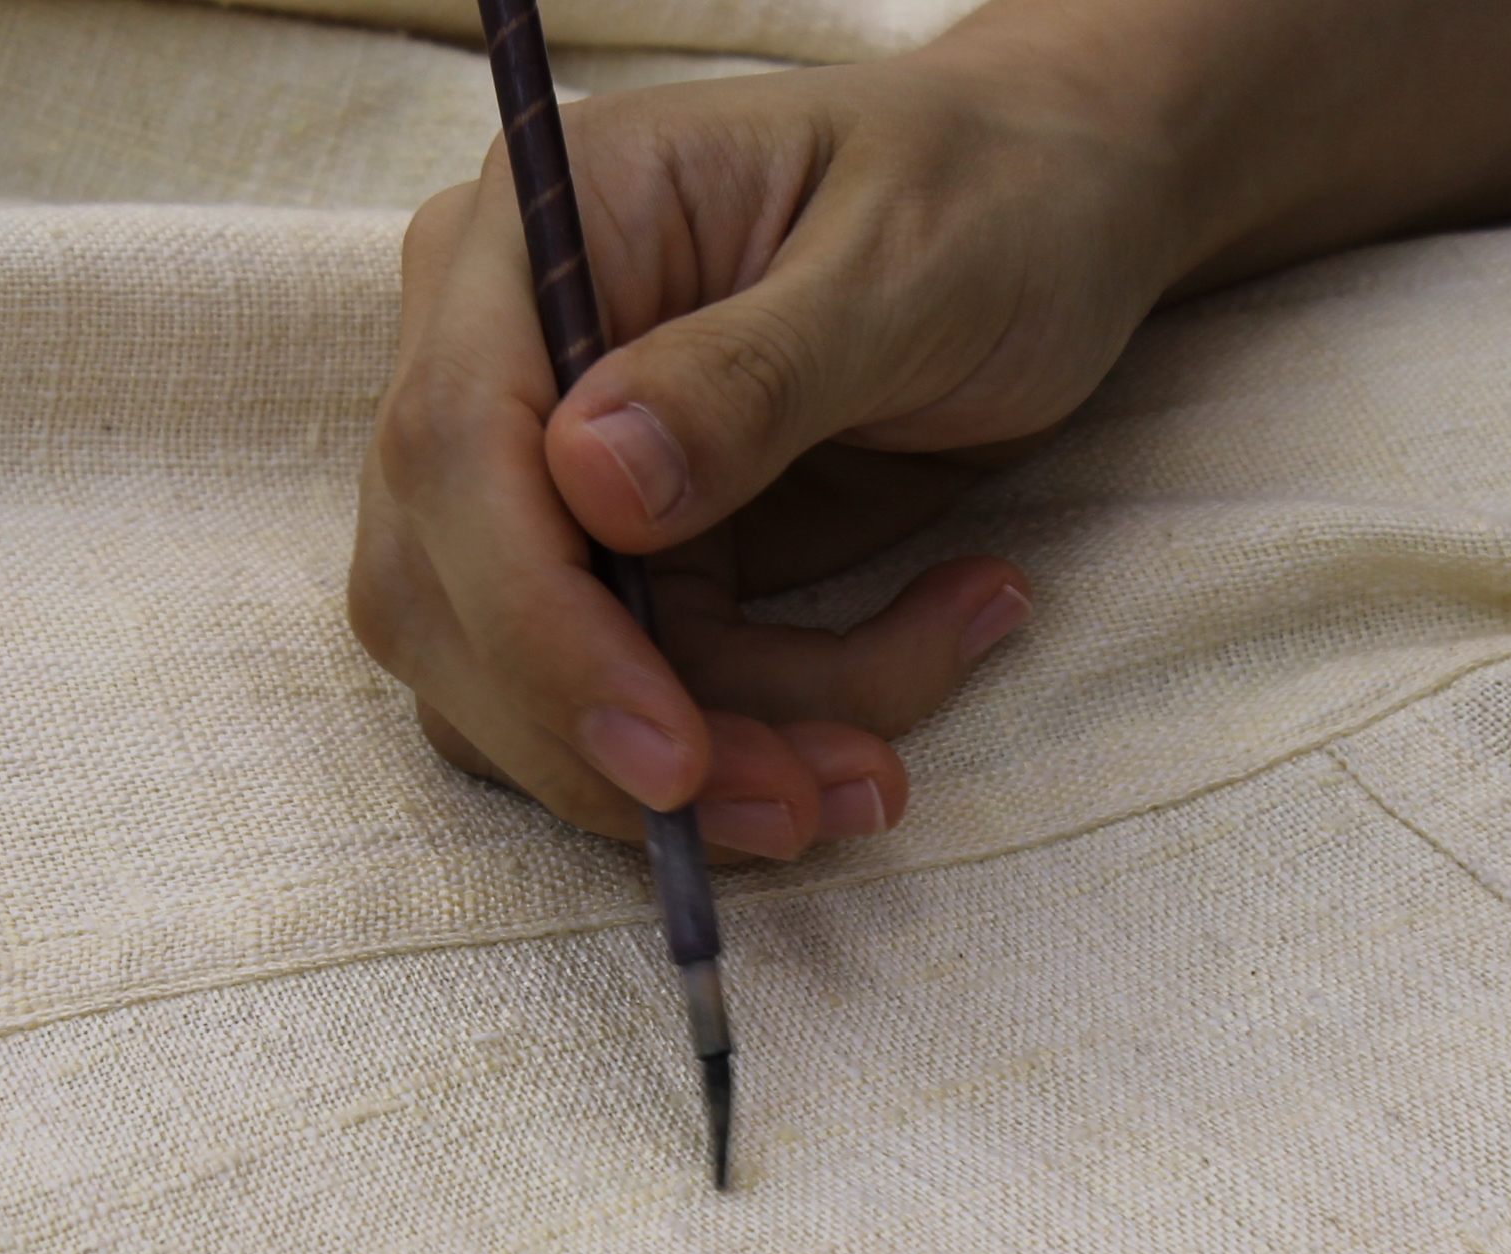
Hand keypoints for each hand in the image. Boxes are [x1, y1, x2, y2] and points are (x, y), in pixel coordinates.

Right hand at [346, 45, 1186, 858]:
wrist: (1057, 213)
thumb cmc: (990, 195)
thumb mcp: (907, 264)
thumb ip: (751, 372)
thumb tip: (589, 481)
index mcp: (532, 234)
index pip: (453, 450)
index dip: (538, 629)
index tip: (670, 754)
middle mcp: (498, 357)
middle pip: (454, 604)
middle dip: (622, 743)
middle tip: (808, 801)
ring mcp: (542, 475)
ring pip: (537, 695)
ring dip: (712, 770)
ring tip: (883, 766)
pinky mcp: (616, 569)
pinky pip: (635, 713)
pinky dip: (760, 744)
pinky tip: (917, 663)